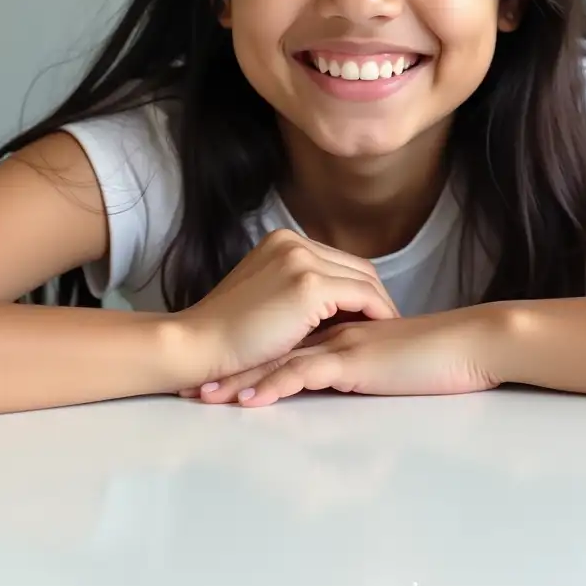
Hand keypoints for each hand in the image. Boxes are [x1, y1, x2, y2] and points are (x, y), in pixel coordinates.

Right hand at [176, 228, 398, 383]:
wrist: (197, 344)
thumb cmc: (225, 333)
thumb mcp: (263, 296)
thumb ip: (295, 291)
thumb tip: (337, 309)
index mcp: (282, 241)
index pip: (338, 261)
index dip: (358, 289)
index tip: (371, 315)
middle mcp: (294, 242)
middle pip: (355, 267)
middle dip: (375, 297)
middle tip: (387, 325)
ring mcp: (301, 260)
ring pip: (364, 280)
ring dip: (380, 307)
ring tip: (387, 334)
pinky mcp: (310, 285)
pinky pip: (362, 297)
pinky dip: (377, 314)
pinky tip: (380, 335)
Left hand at [195, 307, 500, 406]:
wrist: (469, 344)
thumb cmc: (436, 355)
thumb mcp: (387, 359)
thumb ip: (361, 361)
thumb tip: (340, 377)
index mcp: (340, 327)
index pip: (286, 337)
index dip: (252, 352)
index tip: (219, 370)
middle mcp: (333, 330)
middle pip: (272, 345)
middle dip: (232, 365)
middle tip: (196, 385)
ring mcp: (341, 342)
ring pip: (279, 358)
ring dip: (240, 378)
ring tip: (206, 396)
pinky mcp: (354, 360)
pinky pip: (305, 372)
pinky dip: (273, 386)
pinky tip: (249, 401)